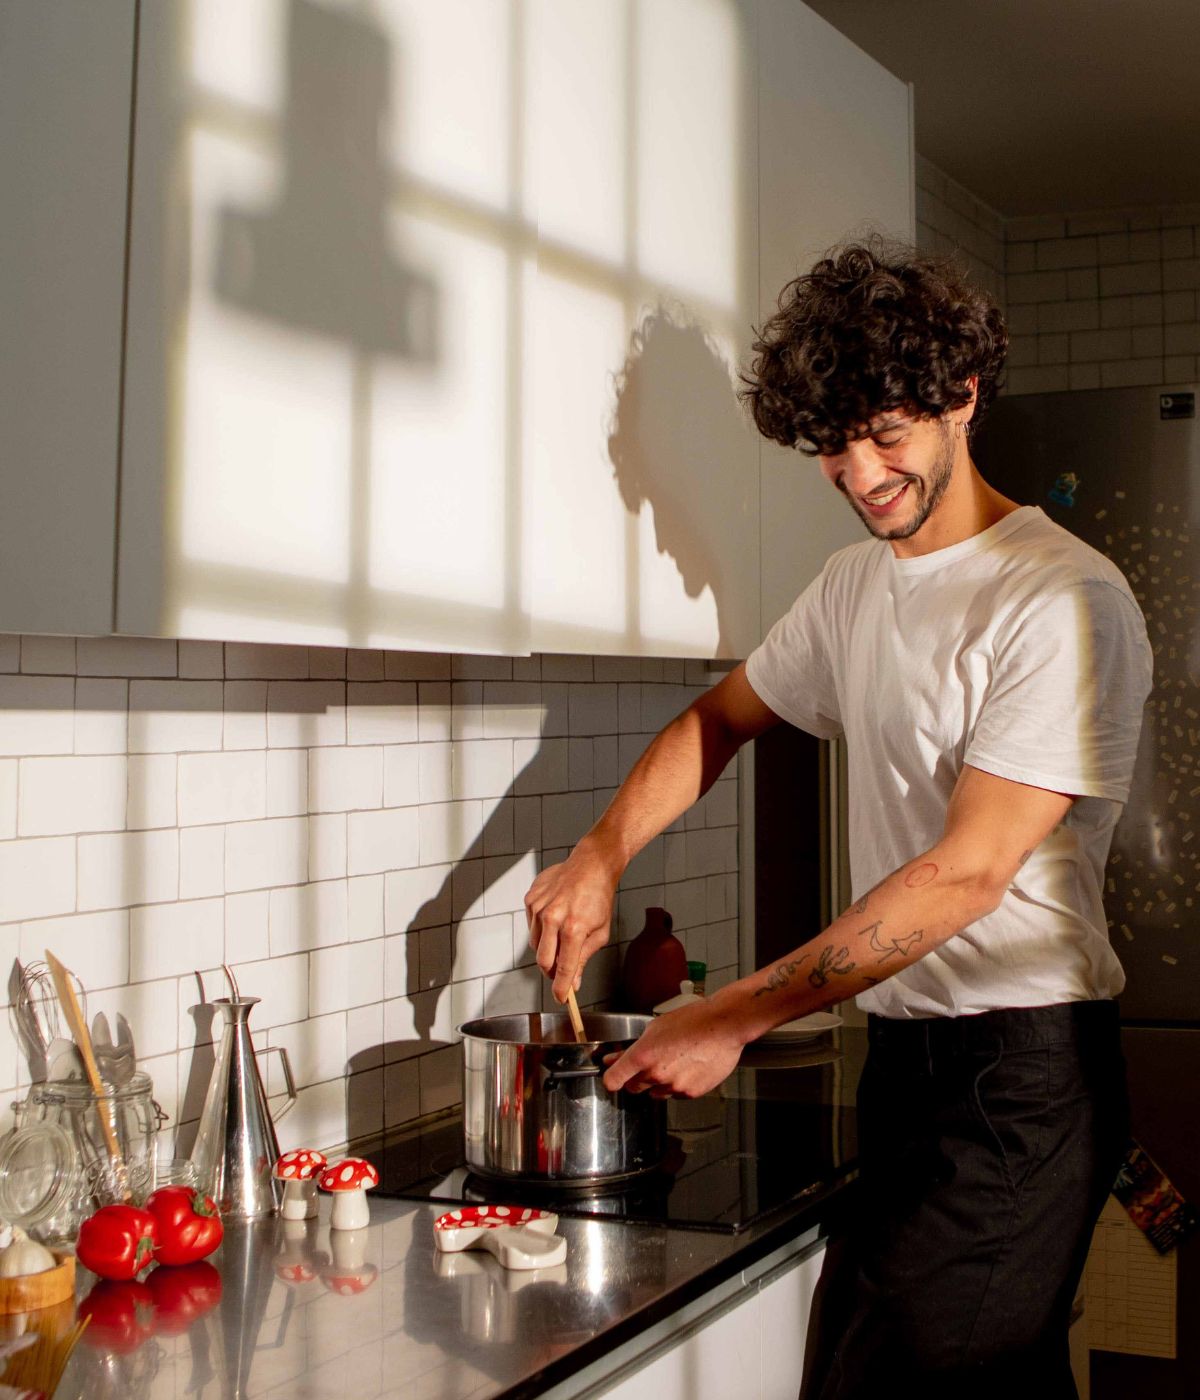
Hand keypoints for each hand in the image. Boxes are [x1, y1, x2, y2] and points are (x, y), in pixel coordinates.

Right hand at [524, 840, 619, 1002]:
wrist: (590, 865)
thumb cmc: (599, 897)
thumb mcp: (600, 932)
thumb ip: (584, 958)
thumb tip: (573, 983)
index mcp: (574, 928)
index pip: (564, 968)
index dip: (561, 988)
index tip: (561, 999)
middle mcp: (553, 918)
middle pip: (543, 961)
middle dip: (552, 971)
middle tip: (561, 969)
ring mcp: (539, 907)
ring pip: (536, 944)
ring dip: (548, 948)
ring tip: (562, 934)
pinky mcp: (530, 899)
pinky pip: (531, 926)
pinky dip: (542, 928)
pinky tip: (555, 916)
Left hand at [602, 999, 743, 1098]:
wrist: (724, 1026)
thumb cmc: (693, 1020)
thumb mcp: (656, 1028)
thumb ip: (633, 1048)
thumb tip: (615, 1059)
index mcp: (643, 1055)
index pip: (613, 1080)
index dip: (611, 1079)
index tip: (612, 1077)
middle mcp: (656, 1074)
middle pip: (633, 1088)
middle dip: (637, 1078)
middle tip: (650, 1061)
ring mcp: (674, 1086)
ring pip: (656, 1092)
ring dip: (659, 1082)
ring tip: (676, 1060)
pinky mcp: (691, 1093)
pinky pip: (676, 1093)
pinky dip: (679, 1084)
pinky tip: (689, 1066)